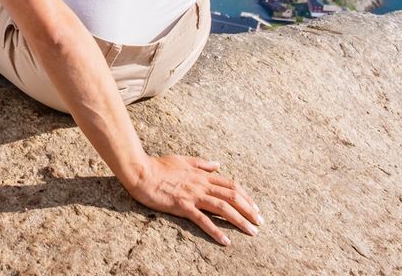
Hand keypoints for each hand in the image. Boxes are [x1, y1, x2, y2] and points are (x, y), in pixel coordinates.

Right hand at [124, 155, 261, 245]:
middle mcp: (201, 184)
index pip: (230, 185)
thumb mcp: (182, 160)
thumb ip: (201, 163)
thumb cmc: (158, 166)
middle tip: (260, 223)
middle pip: (232, 196)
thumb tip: (217, 164)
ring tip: (252, 232)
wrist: (141, 172)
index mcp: (202, 174)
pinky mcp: (182, 206)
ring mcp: (193, 195)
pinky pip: (202, 220)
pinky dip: (216, 231)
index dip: (246, 196)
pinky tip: (226, 241)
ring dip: (240, 220)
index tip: (255, 208)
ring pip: (222, 208)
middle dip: (249, 210)